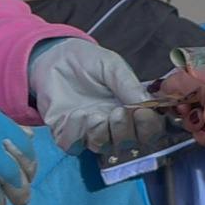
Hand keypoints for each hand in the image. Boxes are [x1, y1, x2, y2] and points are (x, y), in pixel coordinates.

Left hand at [27, 38, 162, 155]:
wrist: (55, 57)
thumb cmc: (88, 62)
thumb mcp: (112, 66)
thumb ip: (128, 85)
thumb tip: (147, 103)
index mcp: (131, 110)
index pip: (149, 130)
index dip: (149, 127)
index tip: (142, 112)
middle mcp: (112, 126)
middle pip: (127, 145)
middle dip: (125, 132)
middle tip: (117, 112)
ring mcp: (89, 132)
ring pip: (102, 147)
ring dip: (101, 133)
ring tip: (95, 113)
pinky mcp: (66, 134)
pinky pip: (73, 146)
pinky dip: (76, 133)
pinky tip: (77, 113)